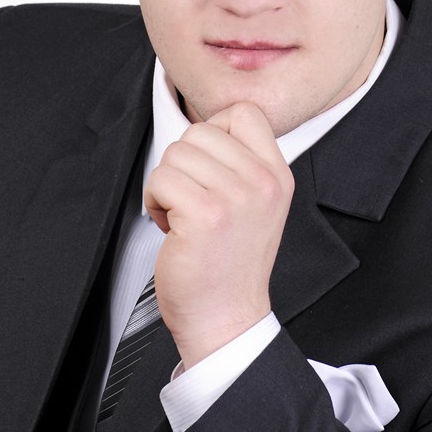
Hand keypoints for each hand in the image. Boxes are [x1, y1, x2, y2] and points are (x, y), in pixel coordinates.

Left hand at [144, 102, 293, 368]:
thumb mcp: (258, 205)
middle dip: (184, 163)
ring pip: (176, 153)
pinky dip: (154, 201)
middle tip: (191, 196)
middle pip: (201, 130)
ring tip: (182, 212)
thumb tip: (208, 127)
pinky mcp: (205, 214)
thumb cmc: (231, 263)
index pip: (245, 113)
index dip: (215, 129)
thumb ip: (244, 163)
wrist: (226, 318)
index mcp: (277, 175)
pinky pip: (161, 178)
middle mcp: (262, 182)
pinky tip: (171, 225)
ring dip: (167, 183)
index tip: (208, 163)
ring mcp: (236, 197)